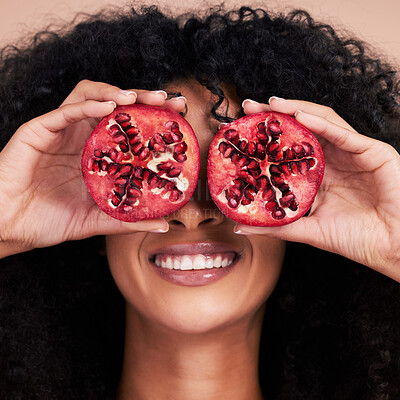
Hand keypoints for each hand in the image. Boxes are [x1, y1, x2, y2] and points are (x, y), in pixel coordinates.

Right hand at [0, 80, 185, 257]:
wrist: (9, 227)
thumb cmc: (49, 220)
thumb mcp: (97, 219)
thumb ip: (128, 219)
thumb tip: (164, 224)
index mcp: (96, 153)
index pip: (128, 126)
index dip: (153, 117)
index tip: (179, 115)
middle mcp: (81, 137)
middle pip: (114, 105)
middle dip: (142, 98)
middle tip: (168, 100)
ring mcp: (60, 131)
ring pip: (89, 96)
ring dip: (115, 92)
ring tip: (137, 99)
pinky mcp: (37, 131)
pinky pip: (64, 111)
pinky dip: (87, 105)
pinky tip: (108, 106)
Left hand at [235, 97, 399, 281]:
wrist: (395, 248)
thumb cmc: (357, 240)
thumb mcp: (309, 230)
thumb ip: (277, 226)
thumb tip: (240, 227)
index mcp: (320, 175)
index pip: (289, 150)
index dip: (266, 140)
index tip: (241, 133)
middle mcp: (334, 160)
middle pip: (302, 130)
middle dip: (275, 117)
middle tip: (248, 108)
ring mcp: (353, 153)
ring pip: (322, 122)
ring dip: (296, 110)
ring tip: (270, 105)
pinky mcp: (372, 151)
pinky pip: (344, 133)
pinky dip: (321, 123)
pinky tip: (299, 116)